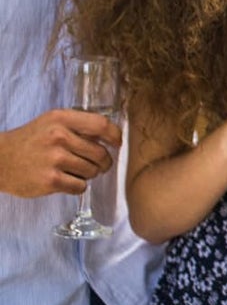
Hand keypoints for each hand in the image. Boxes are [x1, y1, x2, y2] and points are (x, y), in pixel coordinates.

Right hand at [0, 109, 119, 197]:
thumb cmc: (30, 141)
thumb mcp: (51, 123)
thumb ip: (79, 126)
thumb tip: (113, 135)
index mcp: (60, 118)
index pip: (101, 125)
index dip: (115, 136)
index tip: (117, 144)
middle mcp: (58, 136)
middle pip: (101, 154)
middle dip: (102, 162)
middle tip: (92, 163)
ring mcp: (55, 159)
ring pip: (93, 171)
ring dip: (87, 174)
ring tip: (70, 169)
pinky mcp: (51, 180)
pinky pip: (81, 186)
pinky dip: (75, 186)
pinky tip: (61, 179)